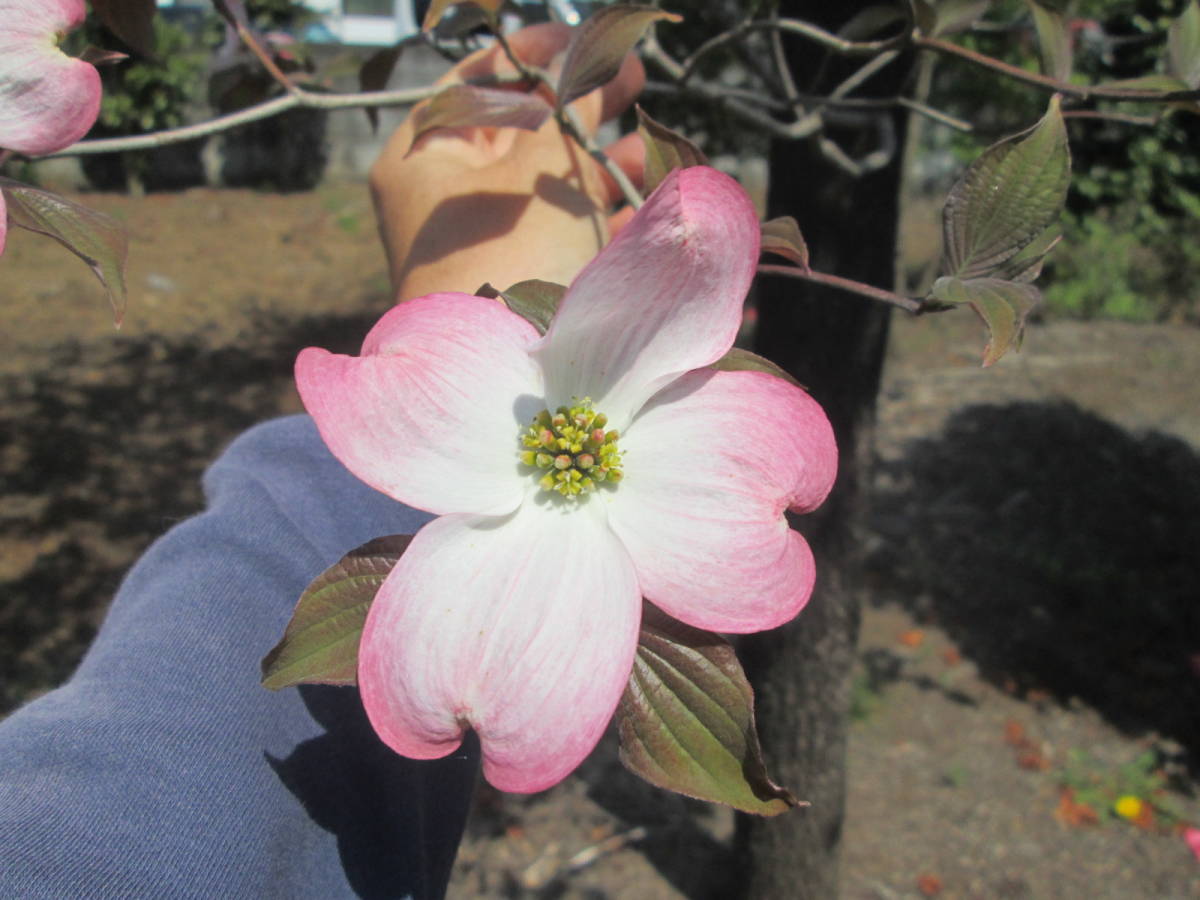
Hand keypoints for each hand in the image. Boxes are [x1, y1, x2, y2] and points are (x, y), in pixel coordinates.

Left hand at [369, 24, 644, 301]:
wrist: (509, 377)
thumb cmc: (512, 256)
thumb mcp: (544, 167)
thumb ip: (568, 110)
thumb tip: (582, 62)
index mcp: (425, 160)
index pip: (473, 86)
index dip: (529, 56)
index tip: (577, 40)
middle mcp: (447, 200)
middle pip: (517, 133)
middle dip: (577, 107)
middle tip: (632, 80)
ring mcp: (484, 242)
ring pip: (545, 183)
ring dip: (596, 160)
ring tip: (645, 145)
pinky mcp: (519, 280)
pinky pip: (559, 227)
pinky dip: (597, 208)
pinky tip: (643, 193)